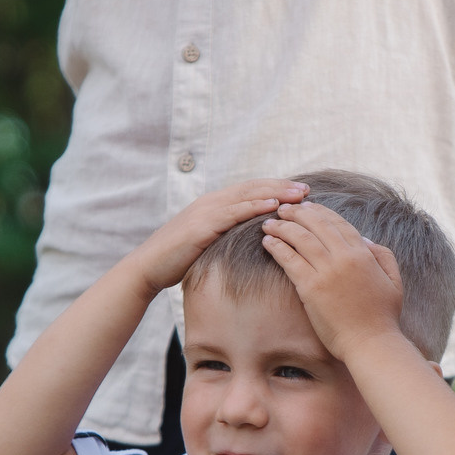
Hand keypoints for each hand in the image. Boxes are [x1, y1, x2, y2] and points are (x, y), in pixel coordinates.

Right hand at [126, 178, 307, 291]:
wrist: (148, 267)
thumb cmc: (177, 260)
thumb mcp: (206, 244)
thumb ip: (224, 236)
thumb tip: (246, 243)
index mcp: (214, 205)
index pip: (250, 191)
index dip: (275, 188)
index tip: (299, 192)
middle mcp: (211, 202)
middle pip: (253, 188)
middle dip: (281, 187)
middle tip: (307, 189)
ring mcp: (205, 211)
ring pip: (247, 196)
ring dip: (276, 193)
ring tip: (299, 195)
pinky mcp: (201, 225)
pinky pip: (233, 213)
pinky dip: (255, 207)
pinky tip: (274, 206)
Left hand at [258, 201, 409, 362]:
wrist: (371, 343)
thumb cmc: (383, 317)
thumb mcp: (393, 281)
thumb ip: (383, 256)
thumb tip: (365, 239)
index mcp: (364, 254)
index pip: (338, 223)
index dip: (320, 212)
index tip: (307, 206)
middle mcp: (344, 258)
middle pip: (316, 225)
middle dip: (297, 213)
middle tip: (283, 209)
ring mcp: (327, 272)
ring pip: (300, 238)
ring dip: (282, 227)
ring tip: (269, 223)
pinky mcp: (310, 288)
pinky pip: (290, 260)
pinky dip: (277, 247)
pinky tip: (267, 242)